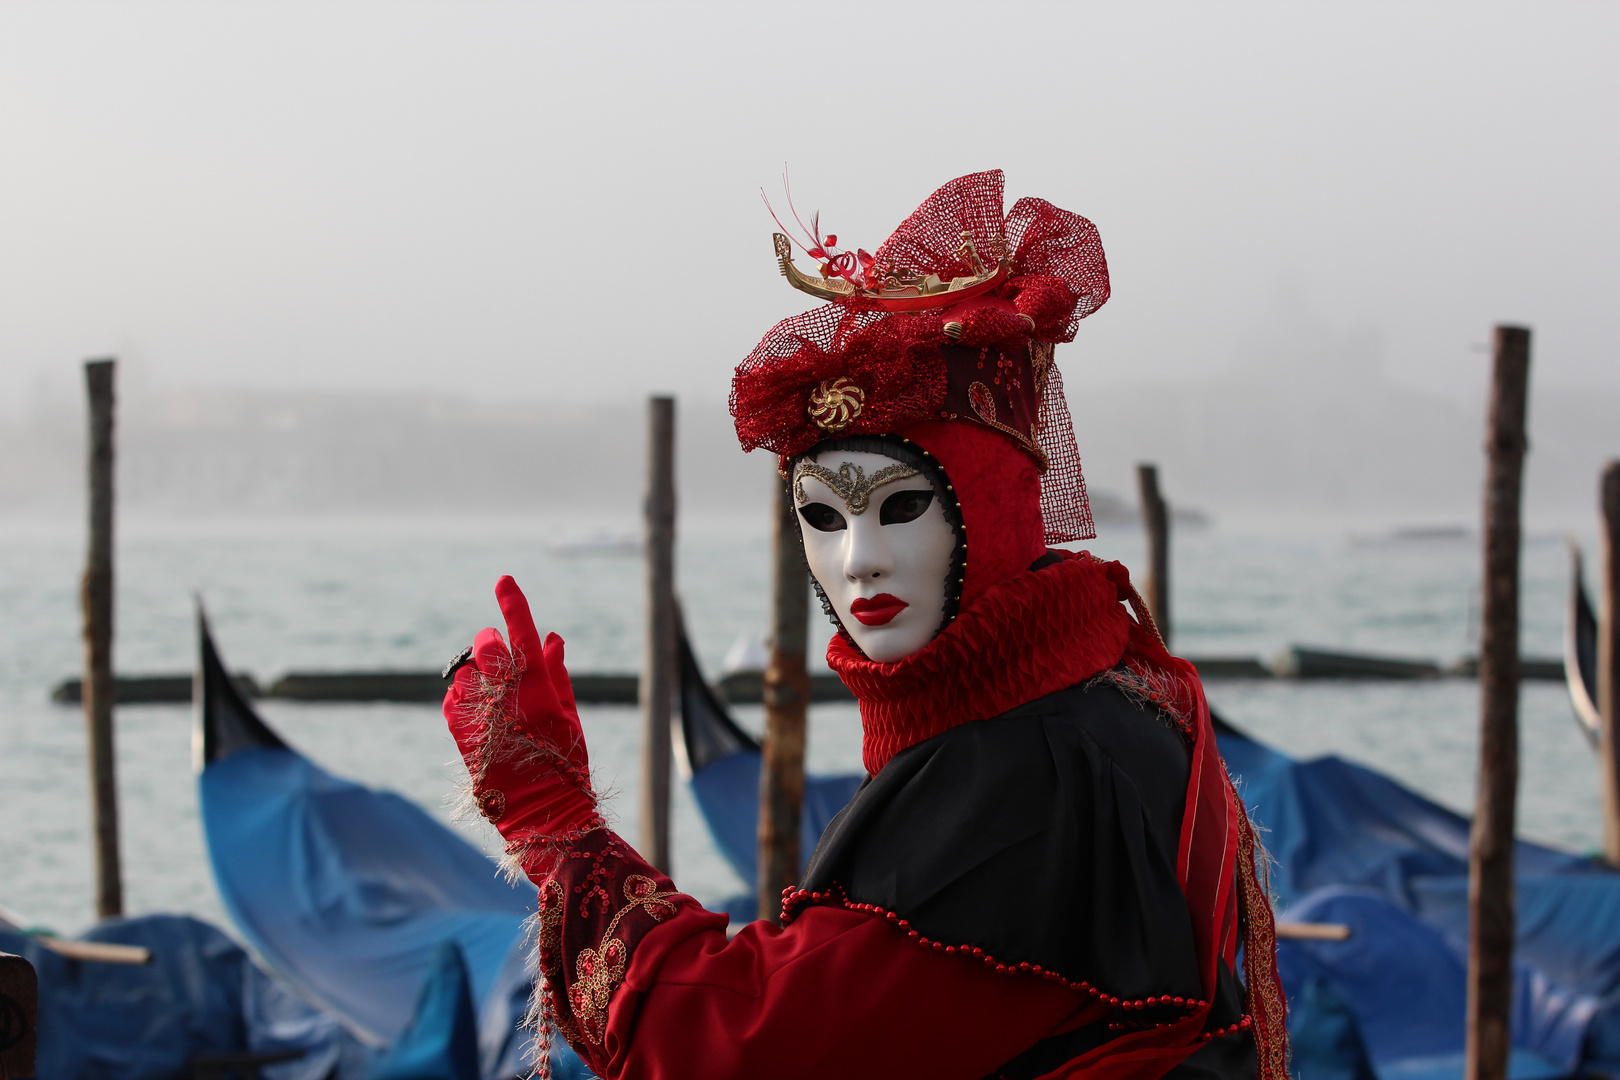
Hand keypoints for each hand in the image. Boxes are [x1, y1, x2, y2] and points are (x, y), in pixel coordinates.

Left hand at [444, 575, 601, 875]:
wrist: (544, 815)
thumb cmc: (565, 764)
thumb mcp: (569, 715)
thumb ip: (557, 672)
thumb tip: (550, 636)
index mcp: (541, 691)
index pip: (523, 635)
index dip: (513, 604)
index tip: (503, 579)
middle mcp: (509, 700)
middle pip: (487, 647)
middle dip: (489, 643)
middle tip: (495, 651)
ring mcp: (482, 718)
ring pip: (467, 673)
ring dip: (477, 675)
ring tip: (491, 695)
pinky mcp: (462, 735)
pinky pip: (454, 699)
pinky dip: (464, 698)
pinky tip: (477, 710)